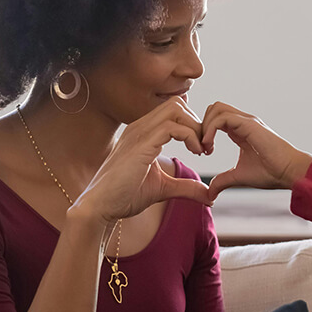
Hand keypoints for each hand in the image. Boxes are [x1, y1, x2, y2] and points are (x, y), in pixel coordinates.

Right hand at [71, 97, 209, 223]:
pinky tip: (195, 152)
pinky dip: (190, 136)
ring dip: (196, 127)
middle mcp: (140, 127)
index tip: (202, 148)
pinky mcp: (141, 145)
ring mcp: (139, 133)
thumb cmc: (125, 196)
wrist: (101, 207)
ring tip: (201, 150)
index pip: (174, 110)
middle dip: (197, 123)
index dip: (193, 125)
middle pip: (177, 104)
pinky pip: (172, 127)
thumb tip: (210, 195)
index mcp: (143, 132)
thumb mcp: (163, 188)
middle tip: (204, 148)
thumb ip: (186, 187)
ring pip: (177, 109)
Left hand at [201, 102, 311, 200]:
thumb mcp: (239, 177)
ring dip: (205, 126)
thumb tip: (210, 193)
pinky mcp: (248, 124)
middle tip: (203, 147)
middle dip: (202, 125)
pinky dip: (210, 129)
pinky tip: (210, 146)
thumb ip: (223, 181)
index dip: (205, 132)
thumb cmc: (271, 173)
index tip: (205, 152)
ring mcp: (246, 121)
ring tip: (206, 147)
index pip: (216, 119)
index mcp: (240, 130)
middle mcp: (242, 122)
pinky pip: (222, 117)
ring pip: (216, 108)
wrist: (289, 172)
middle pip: (214, 108)